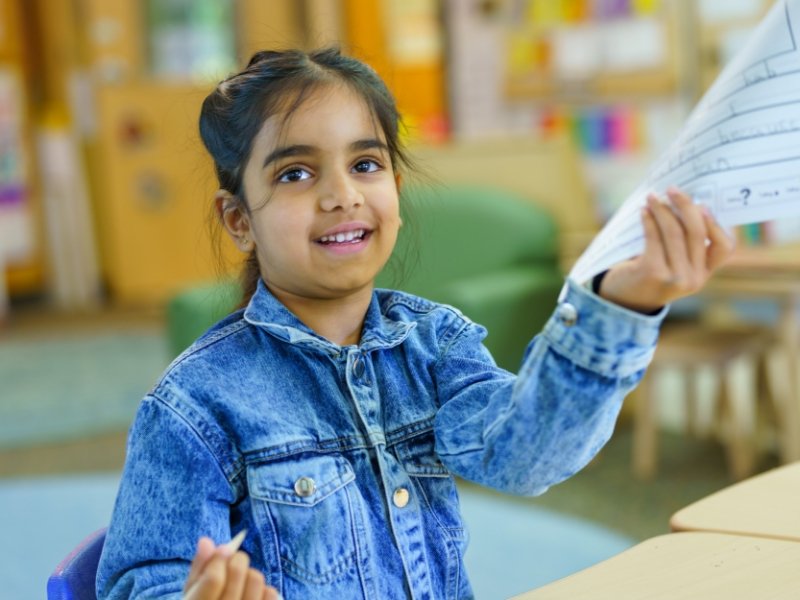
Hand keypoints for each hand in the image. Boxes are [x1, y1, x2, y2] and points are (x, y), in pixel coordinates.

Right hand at [184, 536, 280, 599]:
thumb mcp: (192, 594)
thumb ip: (198, 569)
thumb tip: (206, 541)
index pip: (214, 579)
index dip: (219, 558)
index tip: (223, 549)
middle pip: (238, 573)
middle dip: (236, 560)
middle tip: (233, 559)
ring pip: (257, 579)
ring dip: (249, 574)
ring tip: (241, 581)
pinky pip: (271, 593)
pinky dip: (263, 590)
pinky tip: (252, 596)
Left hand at [598, 187, 734, 312]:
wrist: (623, 301)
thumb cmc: (650, 274)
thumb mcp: (674, 263)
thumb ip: (685, 243)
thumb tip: (687, 203)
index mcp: (704, 274)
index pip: (725, 247)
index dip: (716, 223)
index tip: (702, 204)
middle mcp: (694, 279)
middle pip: (696, 232)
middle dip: (685, 205)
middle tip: (672, 189)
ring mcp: (675, 278)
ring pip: (674, 232)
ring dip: (662, 209)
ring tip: (652, 197)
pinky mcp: (654, 273)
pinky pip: (654, 238)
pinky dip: (649, 220)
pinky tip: (643, 211)